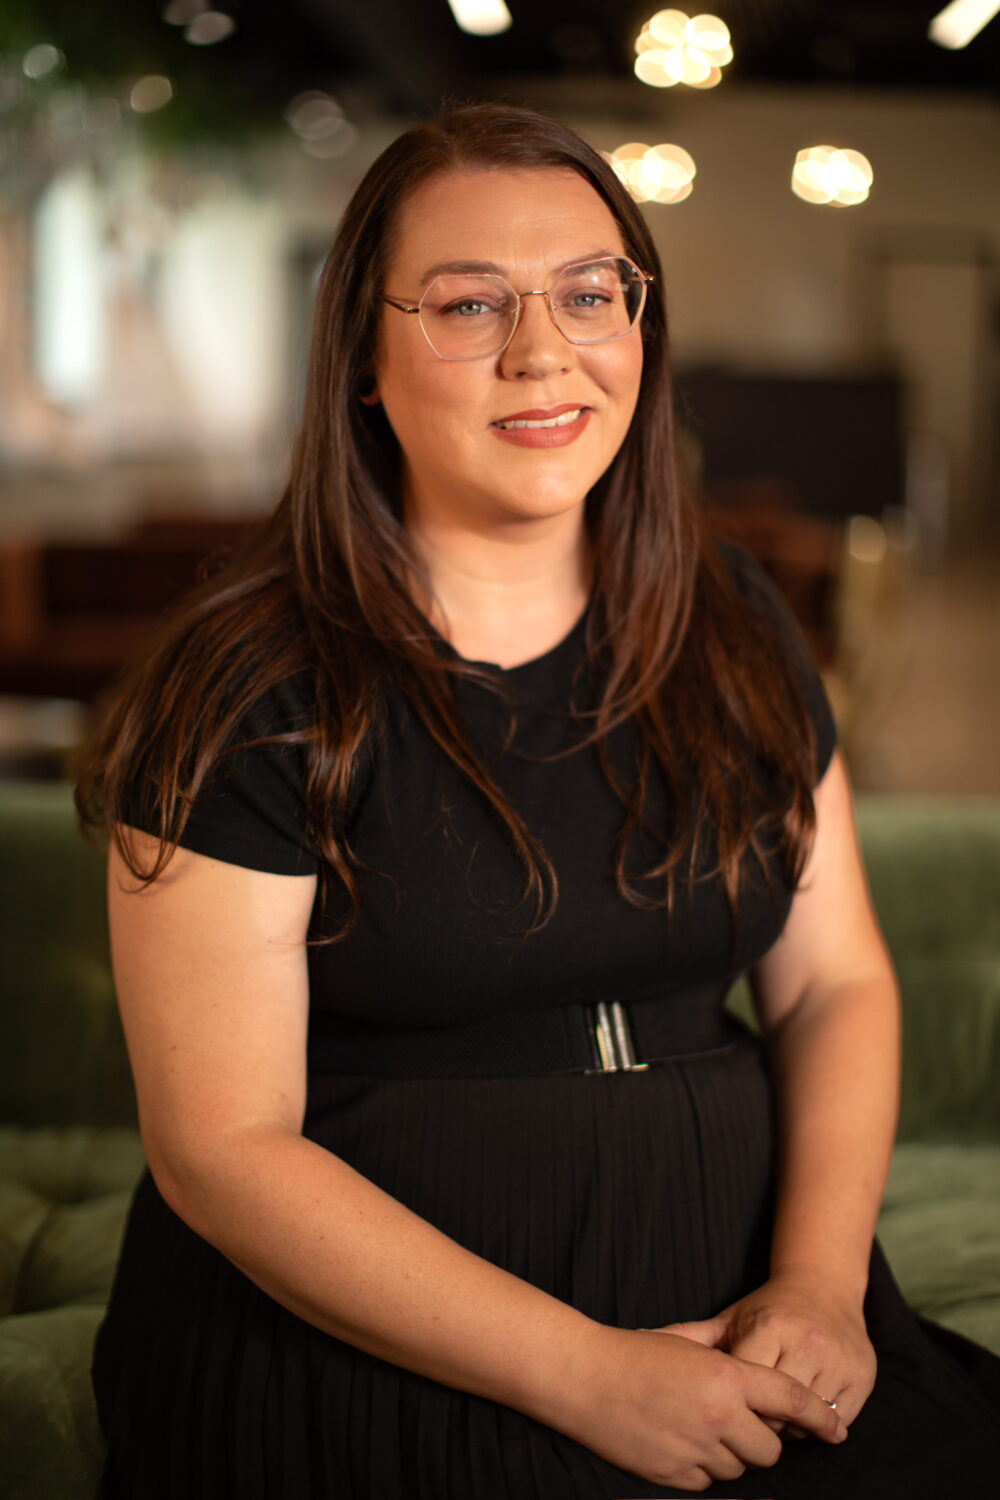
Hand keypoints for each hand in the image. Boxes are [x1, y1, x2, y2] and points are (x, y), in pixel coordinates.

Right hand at [557, 1322, 846, 1491]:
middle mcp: (718, 1416)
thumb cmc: (638, 1354)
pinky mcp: (675, 1475)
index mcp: (726, 1376)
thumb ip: (733, 1370)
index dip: (819, 1417)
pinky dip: (702, 1466)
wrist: (584, 1377)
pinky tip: (680, 1441)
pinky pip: (708, 1481)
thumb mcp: (691, 1346)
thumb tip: (768, 1396)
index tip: (837, 1429)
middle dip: (761, 1440)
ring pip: (739, 1467)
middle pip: (770, 1449)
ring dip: (730, 1453)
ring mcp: (696, 1449)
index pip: (790, 1401)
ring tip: (699, 1426)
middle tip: (740, 1422)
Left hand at [657, 1266, 876, 1431]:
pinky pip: (838, 1421)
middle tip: (747, 1417)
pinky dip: (819, 1427)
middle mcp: (807, 1343)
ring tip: (774, 1415)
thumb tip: (640, 1342)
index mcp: (770, 1327)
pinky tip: (804, 1415)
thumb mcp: (731, 1318)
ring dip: (788, 1427)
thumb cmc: (768, 1309)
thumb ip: (691, 1335)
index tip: (723, 1403)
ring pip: (806, 1422)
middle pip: (775, 1412)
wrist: (825, 1287)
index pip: (745, 1387)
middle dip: (758, 1421)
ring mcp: (839, 1361)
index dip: (730, 1403)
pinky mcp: (862, 1377)